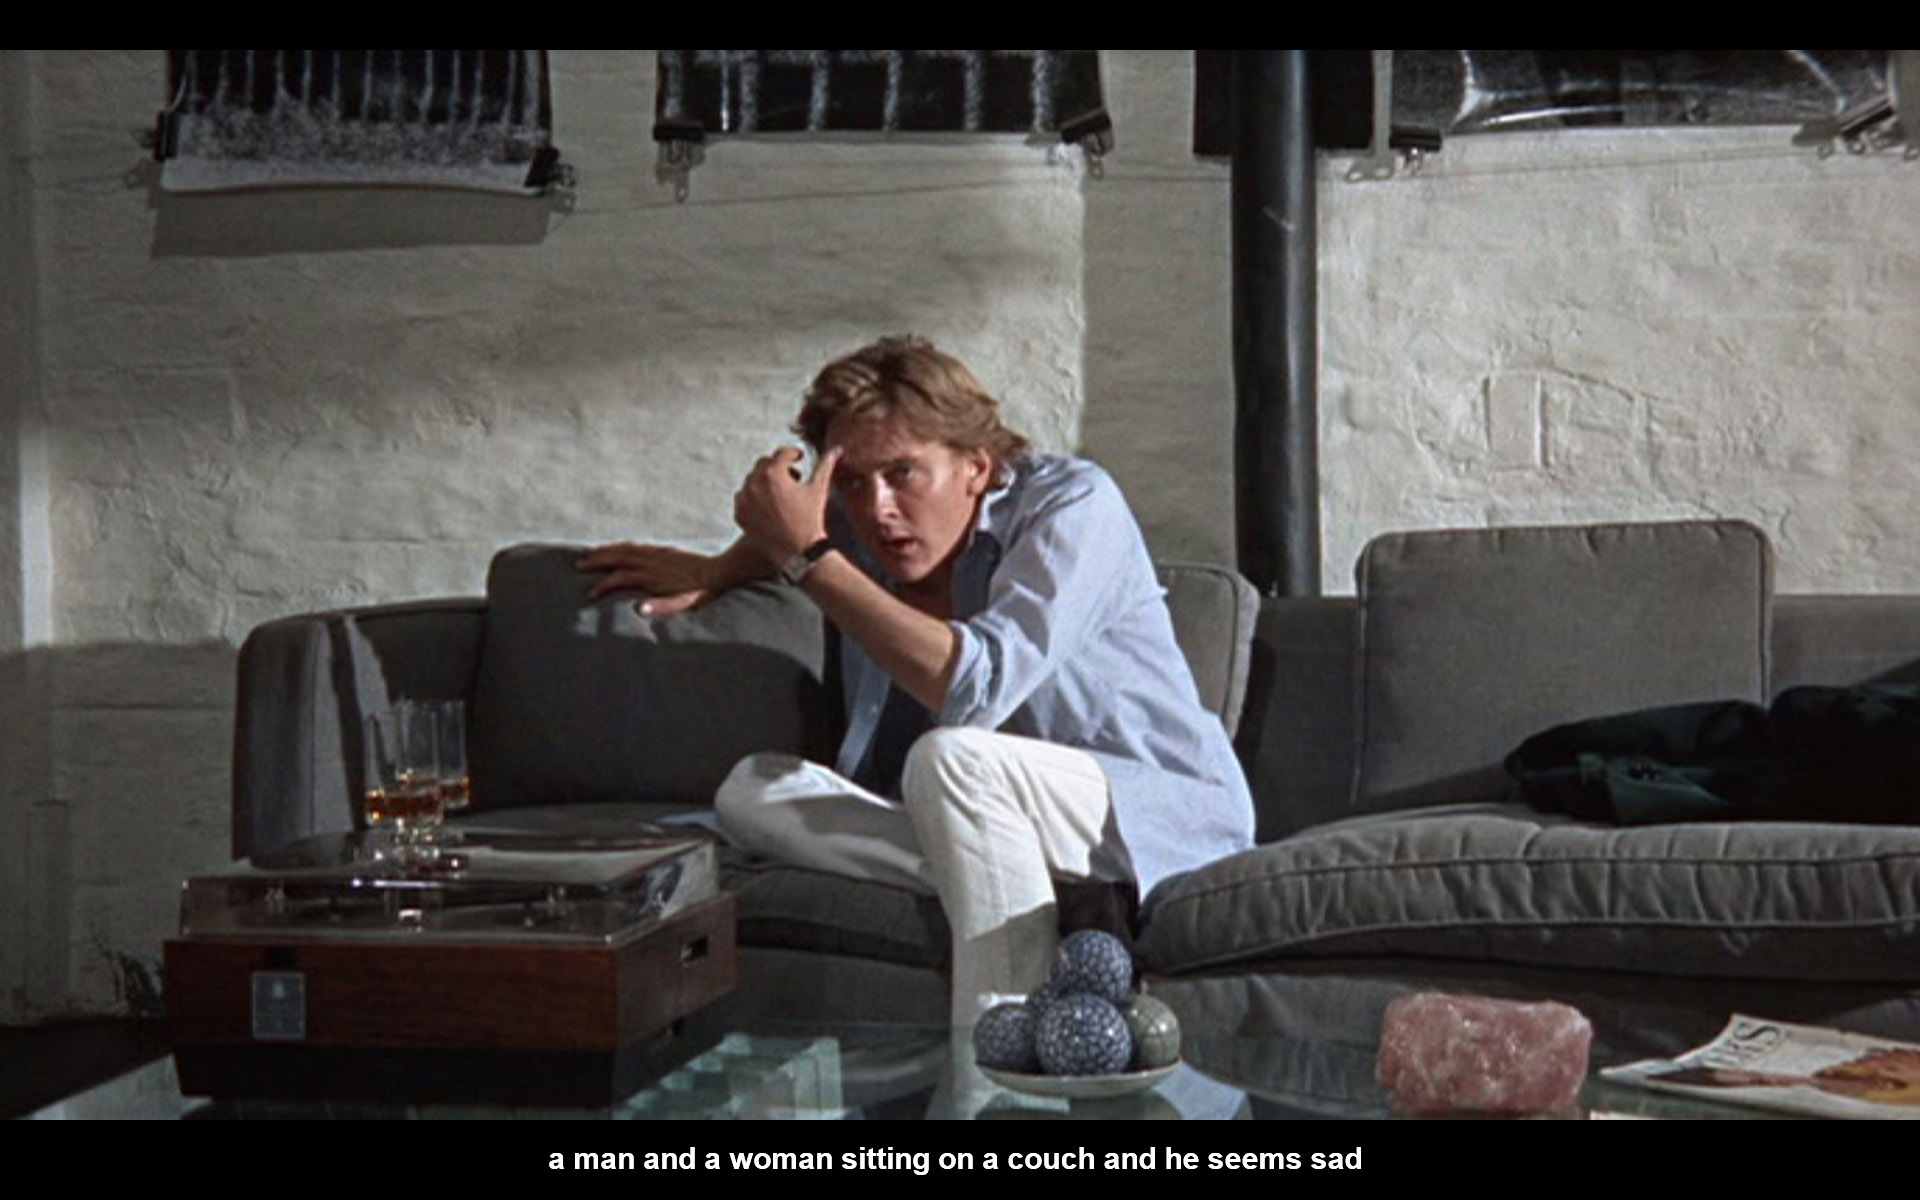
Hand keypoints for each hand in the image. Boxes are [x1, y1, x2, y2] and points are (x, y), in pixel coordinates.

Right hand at [578, 542, 715, 616]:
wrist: (721, 571)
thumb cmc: (703, 591)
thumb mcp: (686, 603)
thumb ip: (663, 607)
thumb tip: (639, 610)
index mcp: (653, 576)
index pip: (620, 578)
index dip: (603, 586)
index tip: (589, 595)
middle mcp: (652, 562)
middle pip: (618, 557)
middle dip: (597, 561)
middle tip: (577, 566)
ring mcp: (658, 554)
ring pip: (625, 549)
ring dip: (606, 551)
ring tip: (589, 554)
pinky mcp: (664, 550)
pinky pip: (636, 545)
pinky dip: (621, 546)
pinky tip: (617, 548)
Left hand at [733, 446, 841, 566]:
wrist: (798, 552)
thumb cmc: (810, 519)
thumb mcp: (818, 489)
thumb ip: (825, 465)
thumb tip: (837, 449)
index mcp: (774, 474)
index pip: (781, 453)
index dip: (793, 454)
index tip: (799, 459)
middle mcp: (755, 483)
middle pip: (764, 464)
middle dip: (778, 467)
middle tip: (792, 476)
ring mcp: (745, 499)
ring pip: (752, 480)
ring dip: (765, 481)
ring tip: (781, 492)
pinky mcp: (739, 514)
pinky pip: (743, 497)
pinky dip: (754, 497)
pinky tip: (769, 505)